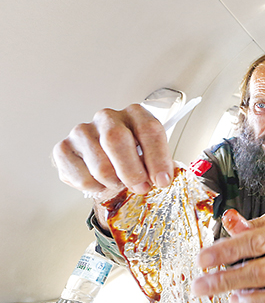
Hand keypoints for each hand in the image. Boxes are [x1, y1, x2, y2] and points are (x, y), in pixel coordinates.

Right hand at [52, 104, 172, 197]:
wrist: (109, 162)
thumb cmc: (134, 157)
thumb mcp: (152, 157)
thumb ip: (159, 165)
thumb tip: (163, 178)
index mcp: (134, 114)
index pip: (148, 129)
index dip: (158, 158)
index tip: (163, 180)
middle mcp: (107, 118)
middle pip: (116, 139)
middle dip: (132, 171)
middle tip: (141, 187)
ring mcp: (82, 131)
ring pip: (99, 165)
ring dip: (114, 182)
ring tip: (119, 183)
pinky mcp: (63, 149)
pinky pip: (81, 177)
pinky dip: (95, 187)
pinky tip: (101, 183)